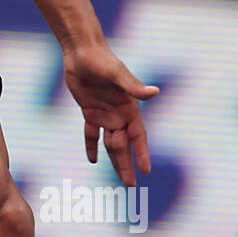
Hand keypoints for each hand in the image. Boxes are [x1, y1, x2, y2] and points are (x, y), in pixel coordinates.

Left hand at [63, 42, 158, 187]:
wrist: (82, 51)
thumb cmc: (102, 60)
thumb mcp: (117, 73)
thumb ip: (133, 87)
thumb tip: (155, 92)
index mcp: (129, 107)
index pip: (138, 136)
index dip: (141, 153)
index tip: (146, 171)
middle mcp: (119, 113)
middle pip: (124, 145)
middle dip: (127, 165)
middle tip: (129, 185)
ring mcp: (104, 113)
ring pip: (109, 143)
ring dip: (114, 160)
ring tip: (119, 179)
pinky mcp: (89, 111)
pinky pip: (91, 133)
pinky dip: (91, 146)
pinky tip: (92, 160)